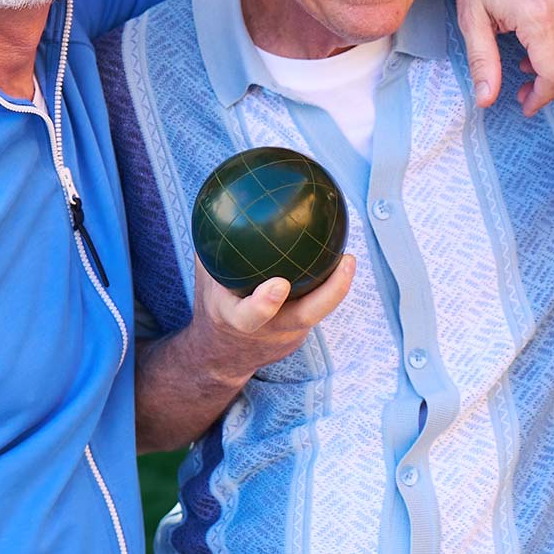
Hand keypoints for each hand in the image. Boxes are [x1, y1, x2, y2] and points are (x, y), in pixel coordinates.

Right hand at [185, 254, 355, 388]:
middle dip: (329, 294)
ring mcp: (287, 334)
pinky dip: (330, 286)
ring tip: (349, 257)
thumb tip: (213, 198)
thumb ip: (210, 248)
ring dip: (338, 286)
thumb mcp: (205, 282)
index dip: (264, 304)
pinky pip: (317, 307)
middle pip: (304, 318)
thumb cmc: (215, 306)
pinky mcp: (300, 333)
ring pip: (319, 313)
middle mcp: (266, 330)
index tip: (279, 285)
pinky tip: (340, 259)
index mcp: (235, 319)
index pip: (248, 317)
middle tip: (347, 260)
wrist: (221, 355)